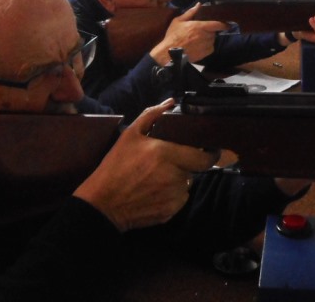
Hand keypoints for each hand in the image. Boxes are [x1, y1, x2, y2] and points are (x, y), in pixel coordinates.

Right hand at [75, 100, 217, 230]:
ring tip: (158, 176)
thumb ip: (152, 115)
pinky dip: (172, 194)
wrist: (103, 204)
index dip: (211, 154)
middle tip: (172, 161)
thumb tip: (171, 102)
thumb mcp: (130, 135)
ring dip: (178, 178)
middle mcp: (175, 176)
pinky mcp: (170, 212)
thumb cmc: (115, 166)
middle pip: (195, 169)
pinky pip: (179, 199)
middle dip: (188, 163)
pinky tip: (154, 191)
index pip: (205, 158)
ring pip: (186, 184)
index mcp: (167, 155)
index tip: (210, 149)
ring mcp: (174, 196)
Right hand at [149, 4, 224, 63]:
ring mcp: (206, 46)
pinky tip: (198, 47)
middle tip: (200, 32)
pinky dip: (207, 47)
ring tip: (197, 40)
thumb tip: (199, 4)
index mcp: (200, 26)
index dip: (224, 24)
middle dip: (209, 32)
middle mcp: (205, 36)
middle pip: (213, 32)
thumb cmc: (173, 36)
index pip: (217, 24)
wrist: (169, 54)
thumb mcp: (178, 21)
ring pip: (212, 40)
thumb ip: (190, 12)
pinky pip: (210, 48)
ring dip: (208, 39)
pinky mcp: (205, 54)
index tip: (227, 24)